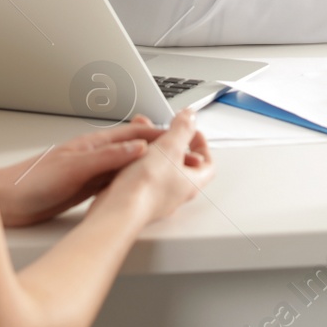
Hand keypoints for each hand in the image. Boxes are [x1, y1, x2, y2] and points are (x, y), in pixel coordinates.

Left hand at [0, 117, 169, 226]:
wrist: (3, 201)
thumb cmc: (28, 181)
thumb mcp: (73, 169)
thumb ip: (107, 158)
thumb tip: (138, 149)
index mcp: (93, 144)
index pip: (135, 136)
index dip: (160, 136)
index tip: (182, 137)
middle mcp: (94, 156)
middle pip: (135, 150)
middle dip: (160, 150)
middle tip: (183, 154)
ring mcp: (89, 171)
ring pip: (127, 166)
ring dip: (147, 166)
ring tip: (168, 169)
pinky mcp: (83, 188)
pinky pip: (115, 182)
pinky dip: (130, 182)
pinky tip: (136, 188)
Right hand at [92, 109, 214, 224]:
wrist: (118, 210)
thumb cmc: (146, 186)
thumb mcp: (169, 146)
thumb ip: (182, 129)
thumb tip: (191, 116)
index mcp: (191, 182)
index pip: (207, 163)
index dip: (202, 144)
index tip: (191, 130)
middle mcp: (176, 194)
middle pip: (183, 166)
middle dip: (174, 145)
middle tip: (166, 133)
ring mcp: (157, 199)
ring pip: (161, 172)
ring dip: (155, 153)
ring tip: (145, 141)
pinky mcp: (138, 200)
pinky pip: (143, 179)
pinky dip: (138, 165)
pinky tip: (128, 158)